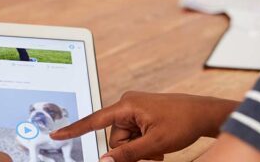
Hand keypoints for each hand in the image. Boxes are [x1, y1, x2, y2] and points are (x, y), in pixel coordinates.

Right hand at [50, 92, 239, 161]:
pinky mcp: (141, 113)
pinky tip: (158, 145)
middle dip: (129, 150)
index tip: (56, 135)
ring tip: (158, 149)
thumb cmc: (182, 122)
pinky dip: (143, 143)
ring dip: (138, 149)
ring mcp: (134, 108)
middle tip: (152, 153)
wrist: (203, 113)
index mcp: (126, 106)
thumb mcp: (155, 143)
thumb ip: (128, 153)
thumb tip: (105, 160)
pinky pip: (133, 134)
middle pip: (114, 138)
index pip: (94, 121)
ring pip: (124, 139)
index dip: (74, 130)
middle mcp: (127, 104)